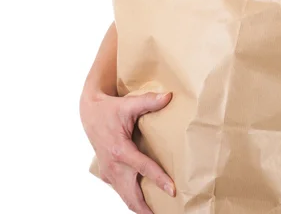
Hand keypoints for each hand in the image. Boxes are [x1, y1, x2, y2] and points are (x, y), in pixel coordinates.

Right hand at [80, 90, 174, 213]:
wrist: (89, 112)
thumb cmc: (110, 109)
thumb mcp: (128, 104)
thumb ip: (149, 101)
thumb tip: (168, 96)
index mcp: (120, 150)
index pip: (143, 168)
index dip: (159, 180)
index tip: (172, 190)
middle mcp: (113, 165)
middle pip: (131, 195)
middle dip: (146, 208)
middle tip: (164, 212)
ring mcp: (108, 171)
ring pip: (124, 196)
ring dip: (138, 206)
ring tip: (155, 211)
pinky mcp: (107, 173)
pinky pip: (120, 190)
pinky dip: (131, 198)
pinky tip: (143, 200)